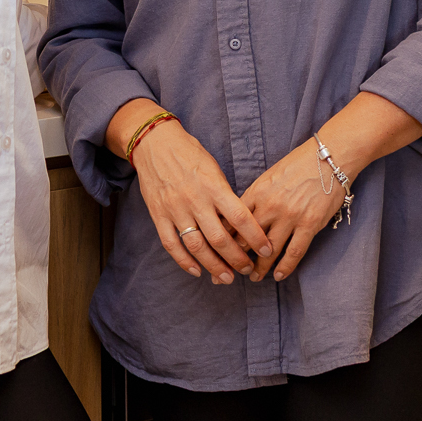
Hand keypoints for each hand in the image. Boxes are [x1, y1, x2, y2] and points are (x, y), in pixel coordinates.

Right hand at [110, 101, 270, 283]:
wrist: (154, 142)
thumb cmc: (190, 153)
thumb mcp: (214, 168)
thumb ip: (225, 195)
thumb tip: (240, 223)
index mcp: (213, 186)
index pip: (240, 217)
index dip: (255, 237)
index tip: (267, 250)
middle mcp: (195, 200)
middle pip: (220, 239)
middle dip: (237, 259)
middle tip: (248, 270)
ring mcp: (175, 209)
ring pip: (197, 247)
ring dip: (214, 266)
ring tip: (227, 278)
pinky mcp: (158, 215)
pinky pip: (171, 244)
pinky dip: (184, 262)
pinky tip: (197, 271)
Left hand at [240, 93, 421, 281]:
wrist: (329, 157)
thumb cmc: (298, 164)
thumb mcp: (269, 177)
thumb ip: (255, 197)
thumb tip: (239, 216)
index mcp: (257, 192)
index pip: (233, 221)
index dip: (223, 240)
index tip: (217, 252)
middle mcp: (270, 206)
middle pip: (247, 240)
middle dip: (236, 258)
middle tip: (228, 272)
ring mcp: (290, 217)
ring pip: (269, 250)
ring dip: (260, 267)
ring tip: (253, 277)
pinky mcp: (310, 224)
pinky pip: (295, 252)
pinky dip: (286, 267)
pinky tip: (279, 276)